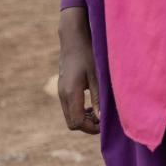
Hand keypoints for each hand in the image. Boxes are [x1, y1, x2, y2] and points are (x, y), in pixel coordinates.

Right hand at [58, 7, 99, 134]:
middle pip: (72, 123)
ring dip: (84, 118)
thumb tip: (101, 119)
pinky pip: (69, 108)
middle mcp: (62, 95)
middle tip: (103, 119)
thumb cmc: (88, 53)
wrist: (73, 38)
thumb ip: (98, 98)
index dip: (91, 127)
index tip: (104, 122)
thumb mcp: (97, 76)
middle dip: (88, 125)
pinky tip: (92, 103)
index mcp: (71, 93)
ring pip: (70, 116)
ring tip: (99, 111)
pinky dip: (80, 111)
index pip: (77, 123)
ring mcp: (60, 92)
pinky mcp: (62, 88)